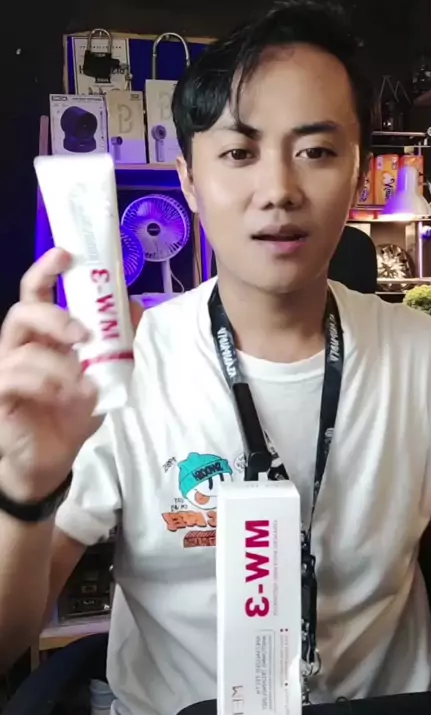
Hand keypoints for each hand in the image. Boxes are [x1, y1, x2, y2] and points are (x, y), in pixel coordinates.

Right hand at [0, 249, 100, 502]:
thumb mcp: (105, 376)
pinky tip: (68, 400)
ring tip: (84, 387)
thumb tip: (135, 304)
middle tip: (85, 334)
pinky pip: (16, 377)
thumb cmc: (71, 413)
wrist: (52, 460)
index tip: (66, 254)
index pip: (36, 291)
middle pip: (23, 311)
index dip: (46, 268)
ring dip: (60, 366)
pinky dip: (48, 386)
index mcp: (43, 335)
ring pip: (24, 350)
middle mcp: (20, 346)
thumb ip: (119, 342)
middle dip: (55, 316)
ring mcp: (6, 369)